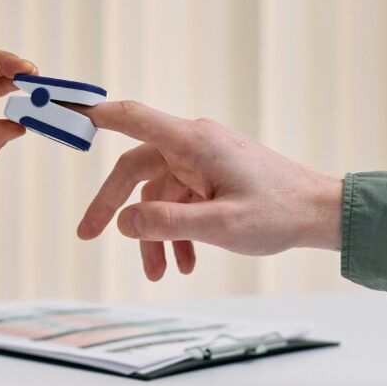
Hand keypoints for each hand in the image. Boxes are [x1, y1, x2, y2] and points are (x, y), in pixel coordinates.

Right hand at [76, 101, 342, 280]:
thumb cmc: (278, 213)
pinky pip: (181, 200)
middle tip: (88, 236)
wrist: (321, 213)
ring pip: (158, 193)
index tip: (64, 112)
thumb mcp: (220, 226)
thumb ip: (168, 224)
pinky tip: (183, 262)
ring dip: (154, 232)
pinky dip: (176, 230)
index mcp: (193, 142)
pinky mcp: (213, 177)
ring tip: (158, 273)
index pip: (133, 117)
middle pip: (136, 168)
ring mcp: (203, 160)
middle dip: (114, 207)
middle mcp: (194, 145)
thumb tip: (123, 223)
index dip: (95, 114)